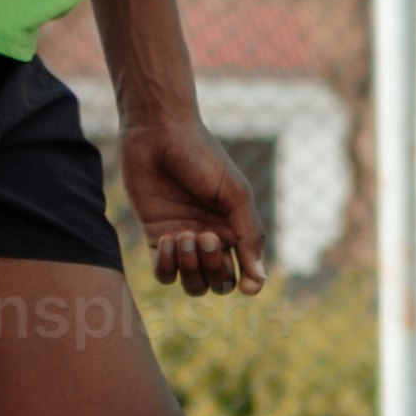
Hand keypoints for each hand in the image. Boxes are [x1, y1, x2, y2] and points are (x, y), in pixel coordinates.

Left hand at [119, 102, 268, 295]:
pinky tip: (168, 239)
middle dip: (213, 268)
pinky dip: (167, 265)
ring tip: (183, 235)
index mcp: (235, 229)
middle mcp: (210, 239)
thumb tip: (259, 281)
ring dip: (190, 268)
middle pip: (217, 282)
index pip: (245, 273)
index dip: (247, 283)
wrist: (159, 133)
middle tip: (205, 236)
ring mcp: (183, 241)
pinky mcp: (155, 237)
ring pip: (191, 283)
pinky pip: (163, 273)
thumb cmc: (203, 157)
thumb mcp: (235, 194)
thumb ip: (250, 236)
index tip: (244, 282)